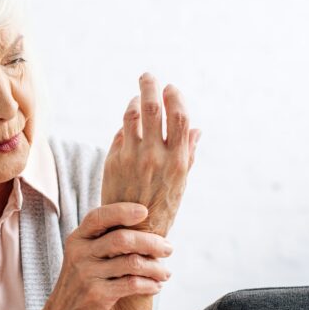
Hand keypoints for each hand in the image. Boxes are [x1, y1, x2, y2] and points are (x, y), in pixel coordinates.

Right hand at [45, 202, 172, 309]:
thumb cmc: (80, 284)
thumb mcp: (82, 257)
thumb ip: (103, 241)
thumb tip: (144, 228)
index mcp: (77, 239)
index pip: (100, 216)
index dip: (123, 210)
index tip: (146, 212)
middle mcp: (80, 253)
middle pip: (122, 239)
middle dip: (151, 242)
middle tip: (168, 249)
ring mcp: (87, 274)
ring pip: (132, 263)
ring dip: (156, 267)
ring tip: (165, 273)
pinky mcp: (97, 295)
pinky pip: (132, 284)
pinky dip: (149, 284)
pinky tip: (155, 287)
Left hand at [102, 72, 200, 236]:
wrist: (132, 232)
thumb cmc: (162, 208)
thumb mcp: (181, 183)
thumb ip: (187, 153)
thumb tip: (196, 129)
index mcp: (177, 160)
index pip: (178, 117)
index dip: (175, 97)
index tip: (171, 88)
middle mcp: (154, 156)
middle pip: (151, 107)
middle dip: (149, 86)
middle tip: (147, 77)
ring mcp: (131, 158)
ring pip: (130, 116)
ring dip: (133, 102)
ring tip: (136, 98)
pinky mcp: (112, 162)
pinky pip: (119, 134)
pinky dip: (125, 125)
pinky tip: (128, 124)